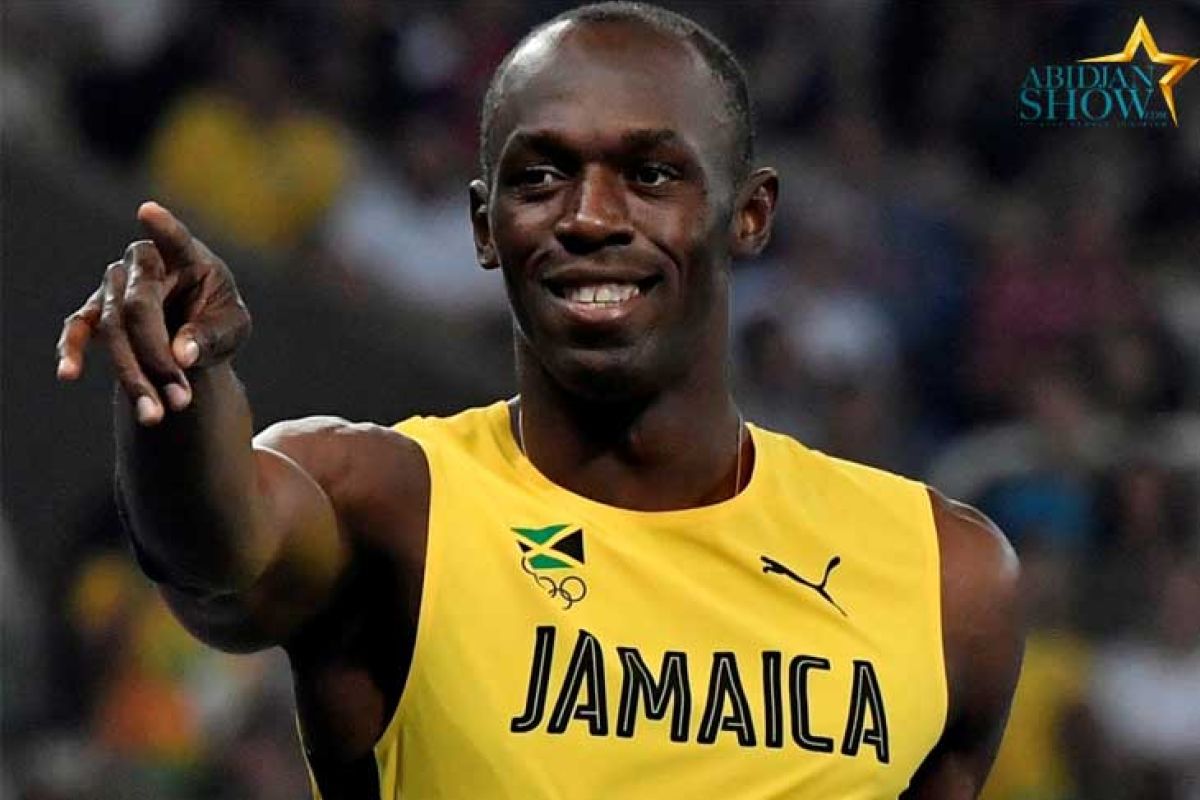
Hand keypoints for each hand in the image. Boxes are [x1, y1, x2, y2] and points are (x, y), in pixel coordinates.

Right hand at [56, 202, 251, 424]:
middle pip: (139, 308)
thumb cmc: (218, 321)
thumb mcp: (232, 328)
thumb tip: (182, 354)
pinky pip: (77, 328)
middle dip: (158, 360)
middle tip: (181, 401)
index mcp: (187, 256)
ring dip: (134, 376)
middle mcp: (144, 264)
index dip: (163, 228)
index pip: (175, 240)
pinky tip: (68, 373)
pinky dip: (71, 350)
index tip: (148, 212)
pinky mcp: (96, 311)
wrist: (193, 338)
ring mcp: (115, 285)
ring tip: (157, 415)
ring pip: (114, 329)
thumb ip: (211, 336)